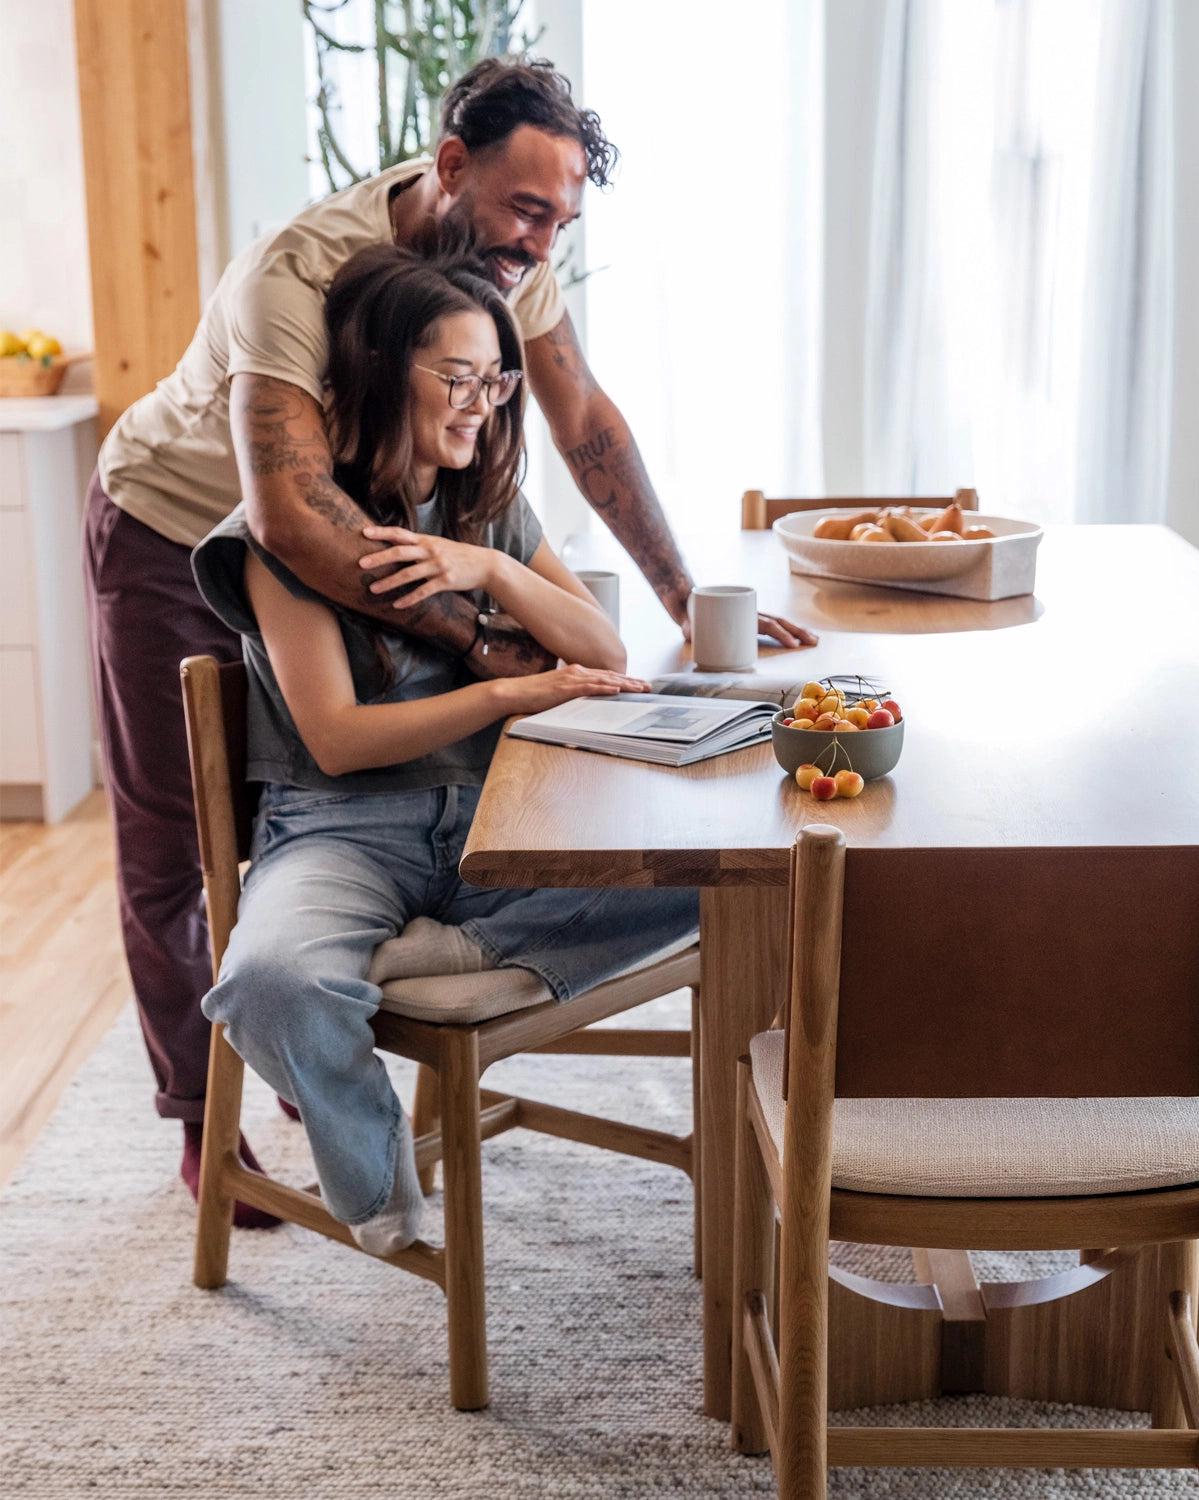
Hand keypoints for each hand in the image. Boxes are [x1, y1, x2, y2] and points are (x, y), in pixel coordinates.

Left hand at [359, 526, 495, 608]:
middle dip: (379, 557)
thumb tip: (398, 546)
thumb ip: (420, 546)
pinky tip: (397, 605)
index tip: (364, 532)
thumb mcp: (439, 545)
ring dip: (389, 582)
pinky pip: (423, 591)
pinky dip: (409, 599)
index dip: (382, 532)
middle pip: (400, 552)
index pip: (400, 534)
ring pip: (408, 574)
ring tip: (373, 588)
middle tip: (361, 563)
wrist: (485, 565)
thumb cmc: (459, 555)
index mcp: (427, 541)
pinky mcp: (446, 581)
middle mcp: (430, 551)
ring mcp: (438, 566)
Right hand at [495, 663, 651, 716]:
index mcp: (575, 673)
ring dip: (624, 684)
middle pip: (610, 676)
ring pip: (605, 680)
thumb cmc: (533, 696)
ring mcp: (572, 678)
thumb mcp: (558, 694)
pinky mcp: (566, 687)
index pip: (605, 676)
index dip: (623, 680)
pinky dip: (605, 688)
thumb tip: (585, 703)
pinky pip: (590, 687)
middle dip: (630, 682)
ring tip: (640, 689)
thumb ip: (573, 694)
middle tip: (648, 686)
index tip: (638, 684)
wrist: (514, 692)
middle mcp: (577, 672)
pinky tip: (618, 689)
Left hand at [679, 604, 818, 649]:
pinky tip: (799, 638)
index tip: (792, 645)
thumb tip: (690, 633)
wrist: (690, 600)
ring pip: (780, 623)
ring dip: (797, 631)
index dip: (780, 634)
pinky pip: (773, 626)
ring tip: (814, 640)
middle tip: (813, 643)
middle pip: (779, 622)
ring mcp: (752, 617)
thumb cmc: (692, 614)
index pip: (766, 624)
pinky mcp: (751, 623)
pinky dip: (788, 631)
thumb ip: (689, 627)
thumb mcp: (690, 622)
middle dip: (797, 632)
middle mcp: (750, 614)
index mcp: (740, 614)